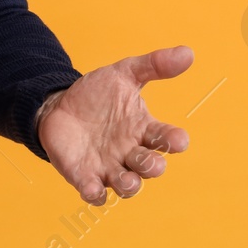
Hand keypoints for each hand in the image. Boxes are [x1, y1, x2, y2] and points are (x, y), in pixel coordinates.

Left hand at [37, 45, 192, 204]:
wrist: (59, 107)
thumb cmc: (97, 95)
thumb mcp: (123, 74)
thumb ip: (153, 65)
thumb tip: (188, 52)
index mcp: (143, 129)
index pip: (166, 138)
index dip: (174, 141)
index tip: (178, 140)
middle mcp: (130, 152)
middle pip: (149, 166)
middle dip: (151, 165)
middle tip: (147, 158)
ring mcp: (108, 166)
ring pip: (127, 185)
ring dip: (129, 185)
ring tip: (128, 181)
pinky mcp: (84, 176)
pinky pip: (94, 193)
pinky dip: (95, 194)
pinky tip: (92, 188)